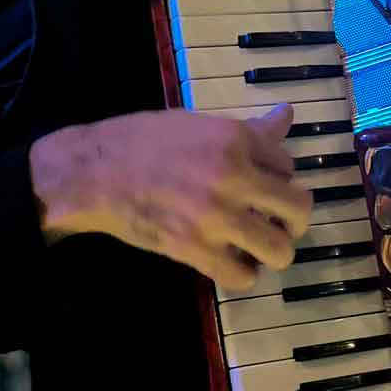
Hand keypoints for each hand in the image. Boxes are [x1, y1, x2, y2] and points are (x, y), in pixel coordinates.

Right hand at [29, 103, 313, 290]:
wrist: (93, 174)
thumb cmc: (142, 141)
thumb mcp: (198, 124)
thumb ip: (247, 129)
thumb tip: (287, 114)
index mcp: (235, 139)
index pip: (288, 165)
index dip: (280, 178)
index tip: (265, 186)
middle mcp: (233, 177)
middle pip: (298, 209)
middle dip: (294, 219)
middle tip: (279, 223)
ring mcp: (215, 217)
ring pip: (278, 249)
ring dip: (273, 251)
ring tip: (258, 247)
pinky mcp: (193, 249)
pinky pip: (241, 276)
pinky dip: (242, 273)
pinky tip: (231, 261)